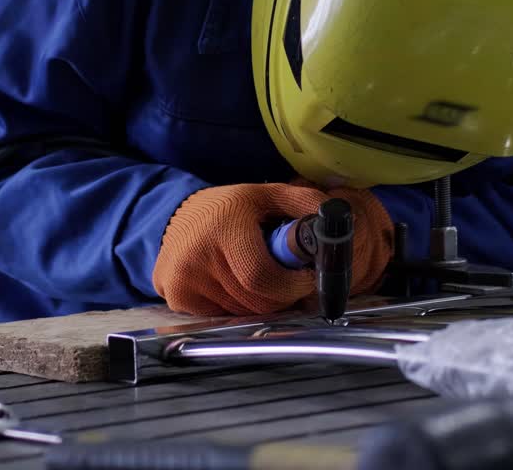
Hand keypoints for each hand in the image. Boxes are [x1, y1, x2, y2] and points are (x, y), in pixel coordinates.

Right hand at [153, 182, 392, 315]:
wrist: (174, 215)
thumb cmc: (228, 208)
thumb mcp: (265, 195)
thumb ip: (302, 203)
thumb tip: (338, 217)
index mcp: (224, 228)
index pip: (263, 278)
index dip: (292, 285)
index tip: (306, 279)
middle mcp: (198, 257)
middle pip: (257, 301)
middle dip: (282, 296)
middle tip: (288, 280)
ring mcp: (184, 281)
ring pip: (243, 313)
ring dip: (261, 303)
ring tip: (259, 278)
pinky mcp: (175, 297)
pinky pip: (222, 317)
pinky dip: (238, 307)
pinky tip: (235, 285)